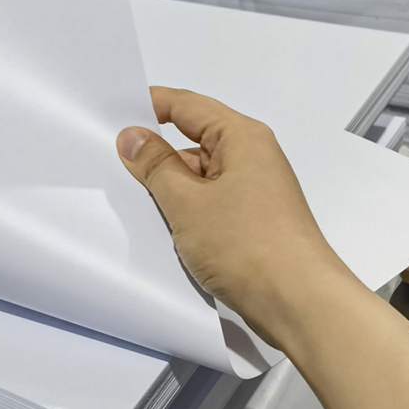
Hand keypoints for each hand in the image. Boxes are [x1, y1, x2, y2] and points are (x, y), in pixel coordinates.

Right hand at [117, 86, 354, 347]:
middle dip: (155, 151)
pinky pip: (210, 201)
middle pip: (194, 139)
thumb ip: (155, 166)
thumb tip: (132, 136)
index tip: (111, 114)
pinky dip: (186, 208)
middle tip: (109, 160)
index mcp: (242, 137)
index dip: (149, 104)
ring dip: (170, 185)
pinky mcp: (252, 220)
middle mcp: (252, 156)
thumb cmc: (244, 244)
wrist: (299, 304)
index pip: (187, 105)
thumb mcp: (187, 202)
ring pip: (200, 175)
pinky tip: (161, 224)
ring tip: (129, 197)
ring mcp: (254, 190)